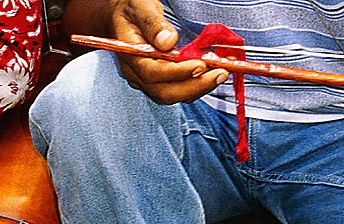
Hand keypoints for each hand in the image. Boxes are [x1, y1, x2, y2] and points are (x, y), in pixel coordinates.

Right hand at [108, 0, 227, 103]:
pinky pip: (178, 89)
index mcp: (130, 56)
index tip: (201, 65)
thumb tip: (168, 41)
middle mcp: (137, 73)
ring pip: (174, 94)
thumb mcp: (140, 6)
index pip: (153, 73)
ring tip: (221, 74)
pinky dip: (197, 85)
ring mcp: (147, 80)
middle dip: (195, 86)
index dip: (178, 73)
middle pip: (165, 92)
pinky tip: (213, 74)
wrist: (122, 16)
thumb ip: (153, 23)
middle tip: (220, 74)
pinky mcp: (159, 81)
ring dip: (200, 88)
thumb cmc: (130, 9)